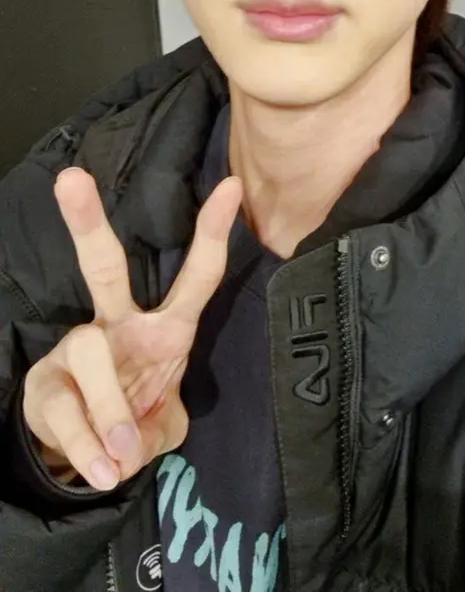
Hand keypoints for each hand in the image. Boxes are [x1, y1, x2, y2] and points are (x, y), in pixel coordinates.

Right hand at [23, 167, 241, 490]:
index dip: (214, 234)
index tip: (232, 187)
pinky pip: (66, 408)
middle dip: (89, 224)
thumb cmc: (139, 419)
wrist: (91, 452)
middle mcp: (120, 325)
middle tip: (70, 178)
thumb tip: (124, 449)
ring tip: (121, 456)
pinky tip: (103, 470)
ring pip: (88, 351)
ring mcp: (79, 350)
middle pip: (102, 268)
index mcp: (166, 328)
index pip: (196, 276)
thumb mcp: (167, 425)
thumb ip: (157, 432)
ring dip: (109, 408)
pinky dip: (88, 446)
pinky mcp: (47, 383)